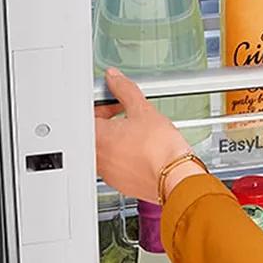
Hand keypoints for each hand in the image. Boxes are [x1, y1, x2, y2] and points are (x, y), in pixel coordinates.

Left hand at [94, 68, 201, 202]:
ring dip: (116, 140)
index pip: (87, 115)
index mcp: (97, 137)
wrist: (176, 176)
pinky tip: (141, 151)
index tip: (114, 102)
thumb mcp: (143, 110)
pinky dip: (124, 156)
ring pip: (105, 151)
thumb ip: (124, 89)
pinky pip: (116, 166)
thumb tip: (115, 78)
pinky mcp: (121, 184)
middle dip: (108, 121)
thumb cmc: (160, 149)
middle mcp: (98, 158)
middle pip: (94, 133)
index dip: (101, 104)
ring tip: (137, 133)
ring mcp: (108, 173)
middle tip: (127, 114)